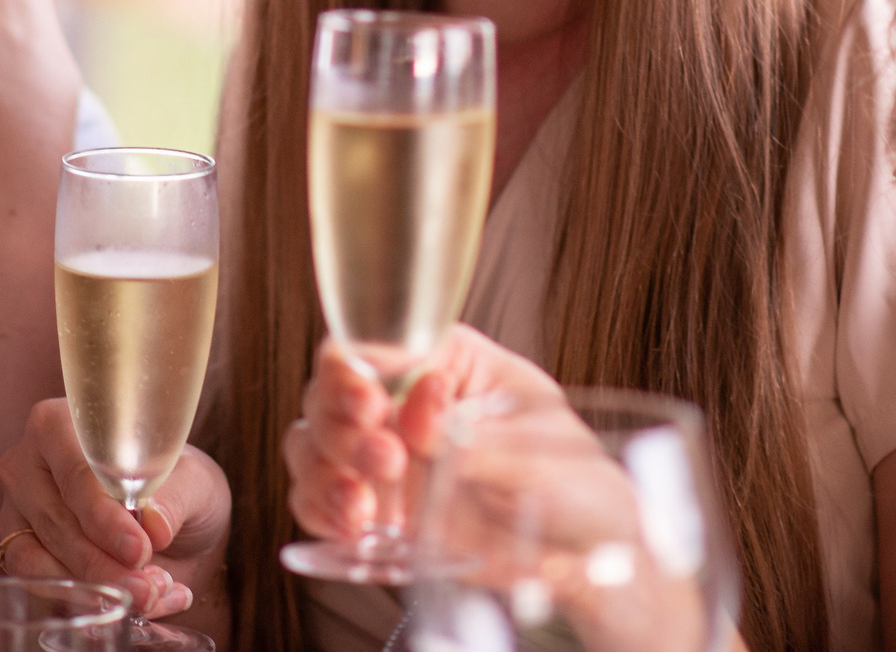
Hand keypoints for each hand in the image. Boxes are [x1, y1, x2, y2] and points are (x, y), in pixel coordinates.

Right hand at [0, 399, 229, 619]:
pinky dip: (77, 599)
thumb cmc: (175, 483)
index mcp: (61, 423)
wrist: (172, 517)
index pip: (77, 475)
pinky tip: (118, 604)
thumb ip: (175, 499)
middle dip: (104, 563)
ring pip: (39, 556)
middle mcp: (27, 461)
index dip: (105, 517)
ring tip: (145, 596)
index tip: (139, 550)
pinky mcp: (16, 548)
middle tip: (147, 588)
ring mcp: (15, 507)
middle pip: (57, 520)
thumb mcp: (193, 483)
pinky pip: (33, 580)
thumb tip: (154, 525)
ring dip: (93, 586)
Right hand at [283, 324, 566, 541]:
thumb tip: (423, 413)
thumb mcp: (541, 451)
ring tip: (363, 508)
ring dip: (323, 473)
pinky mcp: (377, 506)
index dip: (352, 369)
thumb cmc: (573, 480)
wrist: (582, 553)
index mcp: (446, 361)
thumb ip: (476, 436)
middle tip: (386, 461)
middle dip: (342, 430)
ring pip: (313, 444)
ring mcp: (385, 453)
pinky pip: (320, 500)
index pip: (372, 341)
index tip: (368, 404)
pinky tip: (352, 528)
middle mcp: (404, 400)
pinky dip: (321, 512)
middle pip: (329, 393)